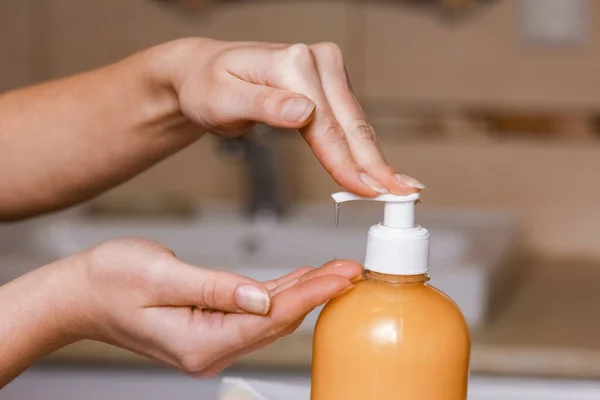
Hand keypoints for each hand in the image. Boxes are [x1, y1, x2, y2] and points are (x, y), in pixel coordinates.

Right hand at [67, 238, 361, 376]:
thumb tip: (262, 298)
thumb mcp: (161, 275)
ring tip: (336, 272)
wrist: (79, 294)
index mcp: (199, 342)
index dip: (312, 294)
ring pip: (269, 315)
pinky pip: (252, 310)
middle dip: (317, 293)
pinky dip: (280, 293)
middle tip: (351, 270)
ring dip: (304, 293)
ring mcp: (210, 340)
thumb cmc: (107, 281)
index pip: (270, 318)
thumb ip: (216, 287)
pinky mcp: (208, 326)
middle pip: (276, 320)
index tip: (342, 276)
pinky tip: (301, 281)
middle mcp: (209, 348)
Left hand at [159, 38, 423, 195]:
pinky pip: (348, 120)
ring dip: (373, 158)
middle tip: (402, 194)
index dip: (347, 162)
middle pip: (350, 123)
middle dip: (374, 163)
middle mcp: (316, 60)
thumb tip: (304, 111)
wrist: (204, 74)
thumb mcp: (223, 99)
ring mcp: (325, 69)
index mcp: (292, 62)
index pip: (326, 124)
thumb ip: (264, 105)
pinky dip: (360, 147)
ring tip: (397, 187)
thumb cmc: (207, 86)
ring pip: (355, 123)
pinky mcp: (327, 83)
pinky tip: (375, 166)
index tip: (368, 188)